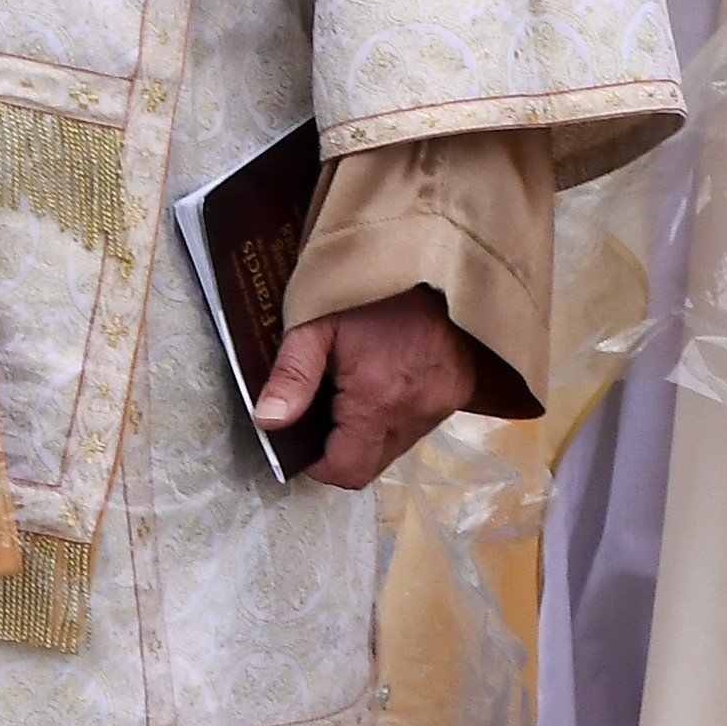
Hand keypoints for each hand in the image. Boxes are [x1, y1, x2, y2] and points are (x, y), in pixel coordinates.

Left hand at [254, 286, 476, 490]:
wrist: (430, 254)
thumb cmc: (367, 287)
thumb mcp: (317, 320)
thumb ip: (292, 374)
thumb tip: (268, 422)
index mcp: (378, 400)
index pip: (347, 471)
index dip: (317, 464)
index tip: (301, 437)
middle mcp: (416, 413)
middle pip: (371, 463)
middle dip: (341, 447)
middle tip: (323, 404)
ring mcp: (442, 404)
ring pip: (395, 444)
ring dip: (369, 429)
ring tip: (353, 385)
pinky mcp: (458, 391)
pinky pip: (418, 422)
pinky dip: (395, 412)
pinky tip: (383, 377)